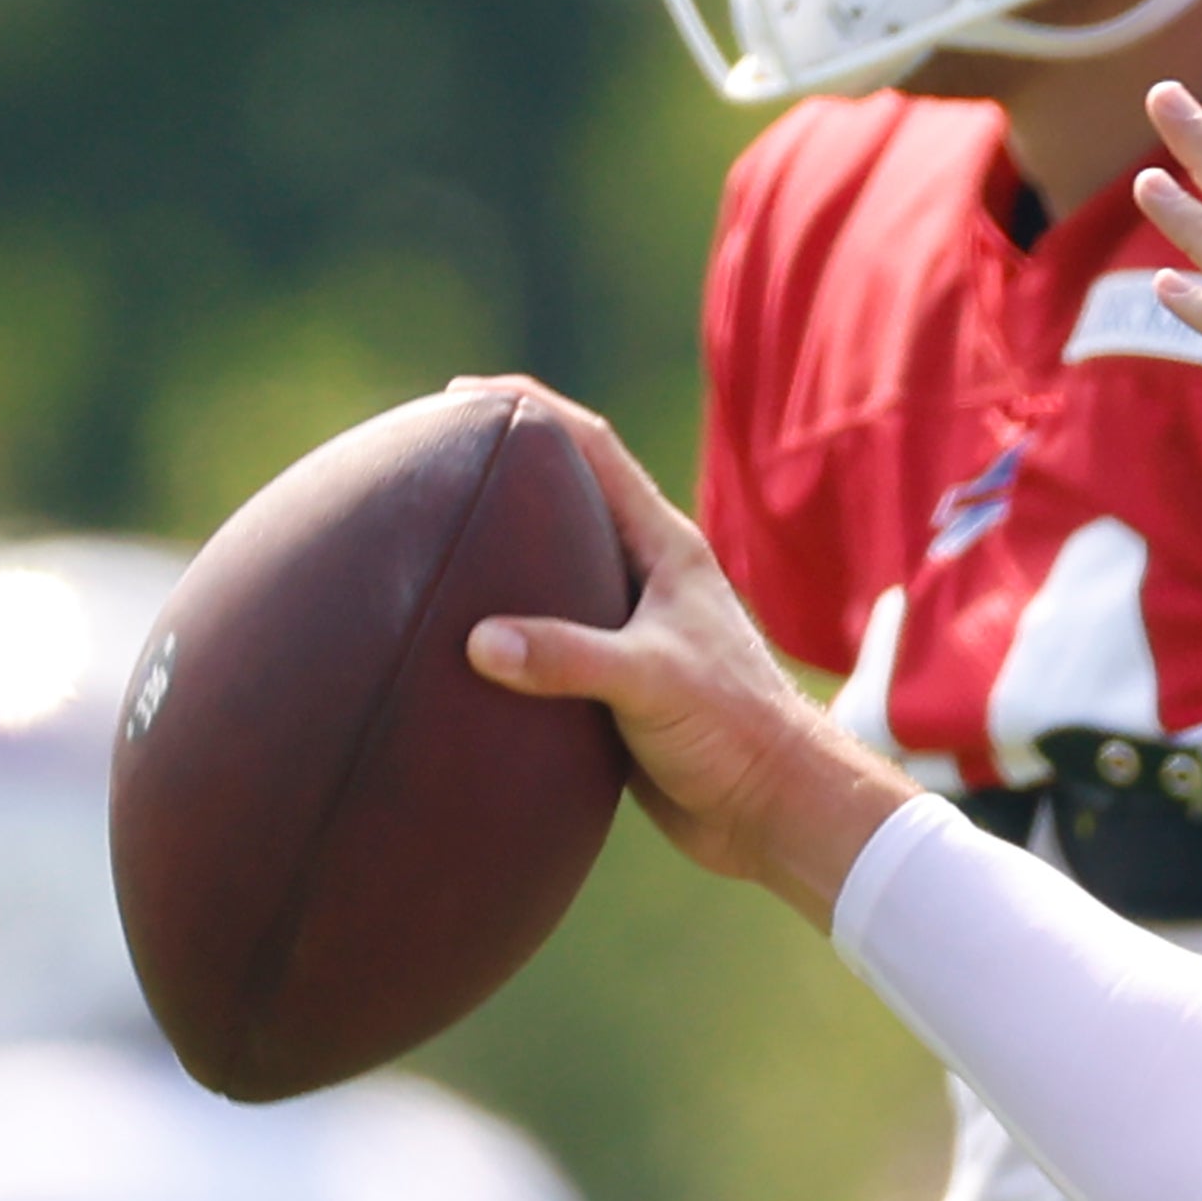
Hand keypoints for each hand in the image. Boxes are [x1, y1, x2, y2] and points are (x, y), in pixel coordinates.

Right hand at [449, 375, 917, 923]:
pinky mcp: (616, 684)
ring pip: (554, 574)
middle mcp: (647, 578)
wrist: (771, 807)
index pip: (593, 451)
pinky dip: (506, 632)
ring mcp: (632, 629)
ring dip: (502, 557)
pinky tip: (455, 646)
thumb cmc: (732, 729)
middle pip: (567, 502)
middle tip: (431, 461)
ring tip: (430, 545)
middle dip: (505, 475)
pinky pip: (549, 640)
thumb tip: (480, 641)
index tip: (463, 394)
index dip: (532, 410)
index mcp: (665, 549)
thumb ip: (570, 657)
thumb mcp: (650, 682)